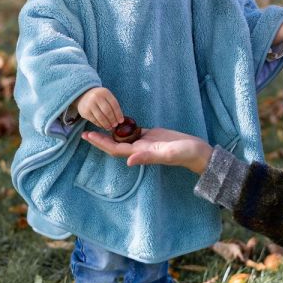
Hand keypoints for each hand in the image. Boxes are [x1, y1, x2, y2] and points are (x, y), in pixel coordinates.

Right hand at [76, 87, 122, 129]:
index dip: (119, 114)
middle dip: (113, 120)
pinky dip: (100, 125)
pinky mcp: (85, 112)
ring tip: (110, 127)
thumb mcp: (106, 97)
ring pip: (101, 117)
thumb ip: (113, 105)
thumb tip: (120, 120)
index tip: (121, 121)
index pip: (114, 104)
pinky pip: (94, 120)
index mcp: (105, 92)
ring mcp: (90, 104)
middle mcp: (96, 97)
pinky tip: (103, 126)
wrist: (83, 95)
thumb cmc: (99, 98)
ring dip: (107, 124)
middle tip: (115, 125)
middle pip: (107, 111)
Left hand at [81, 127, 213, 174]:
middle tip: (84, 129)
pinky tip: (116, 120)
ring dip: (109, 132)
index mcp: (141, 152)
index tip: (87, 135)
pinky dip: (123, 127)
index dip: (101, 143)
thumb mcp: (168, 154)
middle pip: (114, 143)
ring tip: (96, 123)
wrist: (198, 152)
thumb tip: (128, 161)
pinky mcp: (152, 135)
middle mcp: (140, 148)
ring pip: (122, 137)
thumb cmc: (185, 154)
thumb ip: (149, 157)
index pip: (115, 149)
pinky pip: (133, 131)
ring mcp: (146, 142)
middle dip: (100, 138)